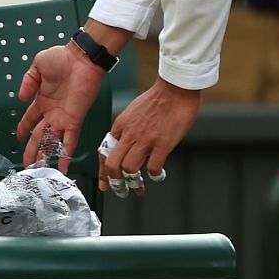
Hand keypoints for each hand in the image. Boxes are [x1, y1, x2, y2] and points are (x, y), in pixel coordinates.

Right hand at [16, 42, 108, 170]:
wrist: (82, 58)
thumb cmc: (62, 58)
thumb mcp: (38, 65)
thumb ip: (28, 81)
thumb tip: (21, 97)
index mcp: (42, 99)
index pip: (30, 118)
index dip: (24, 128)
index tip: (19, 137)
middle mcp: (52, 111)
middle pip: (40, 136)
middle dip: (33, 150)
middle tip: (28, 164)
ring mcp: (63, 117)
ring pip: (53, 142)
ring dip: (47, 155)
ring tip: (41, 169)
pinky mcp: (74, 119)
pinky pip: (70, 140)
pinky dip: (67, 153)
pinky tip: (64, 166)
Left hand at [102, 77, 202, 192]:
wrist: (175, 88)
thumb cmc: (158, 98)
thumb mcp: (133, 111)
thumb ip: (128, 129)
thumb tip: (127, 146)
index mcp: (121, 125)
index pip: (105, 151)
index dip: (104, 170)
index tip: (106, 182)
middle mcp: (129, 133)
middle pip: (112, 164)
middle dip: (114, 181)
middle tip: (121, 189)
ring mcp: (145, 139)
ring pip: (129, 169)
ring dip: (134, 181)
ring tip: (140, 186)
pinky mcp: (162, 144)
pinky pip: (153, 167)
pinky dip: (155, 175)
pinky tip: (158, 175)